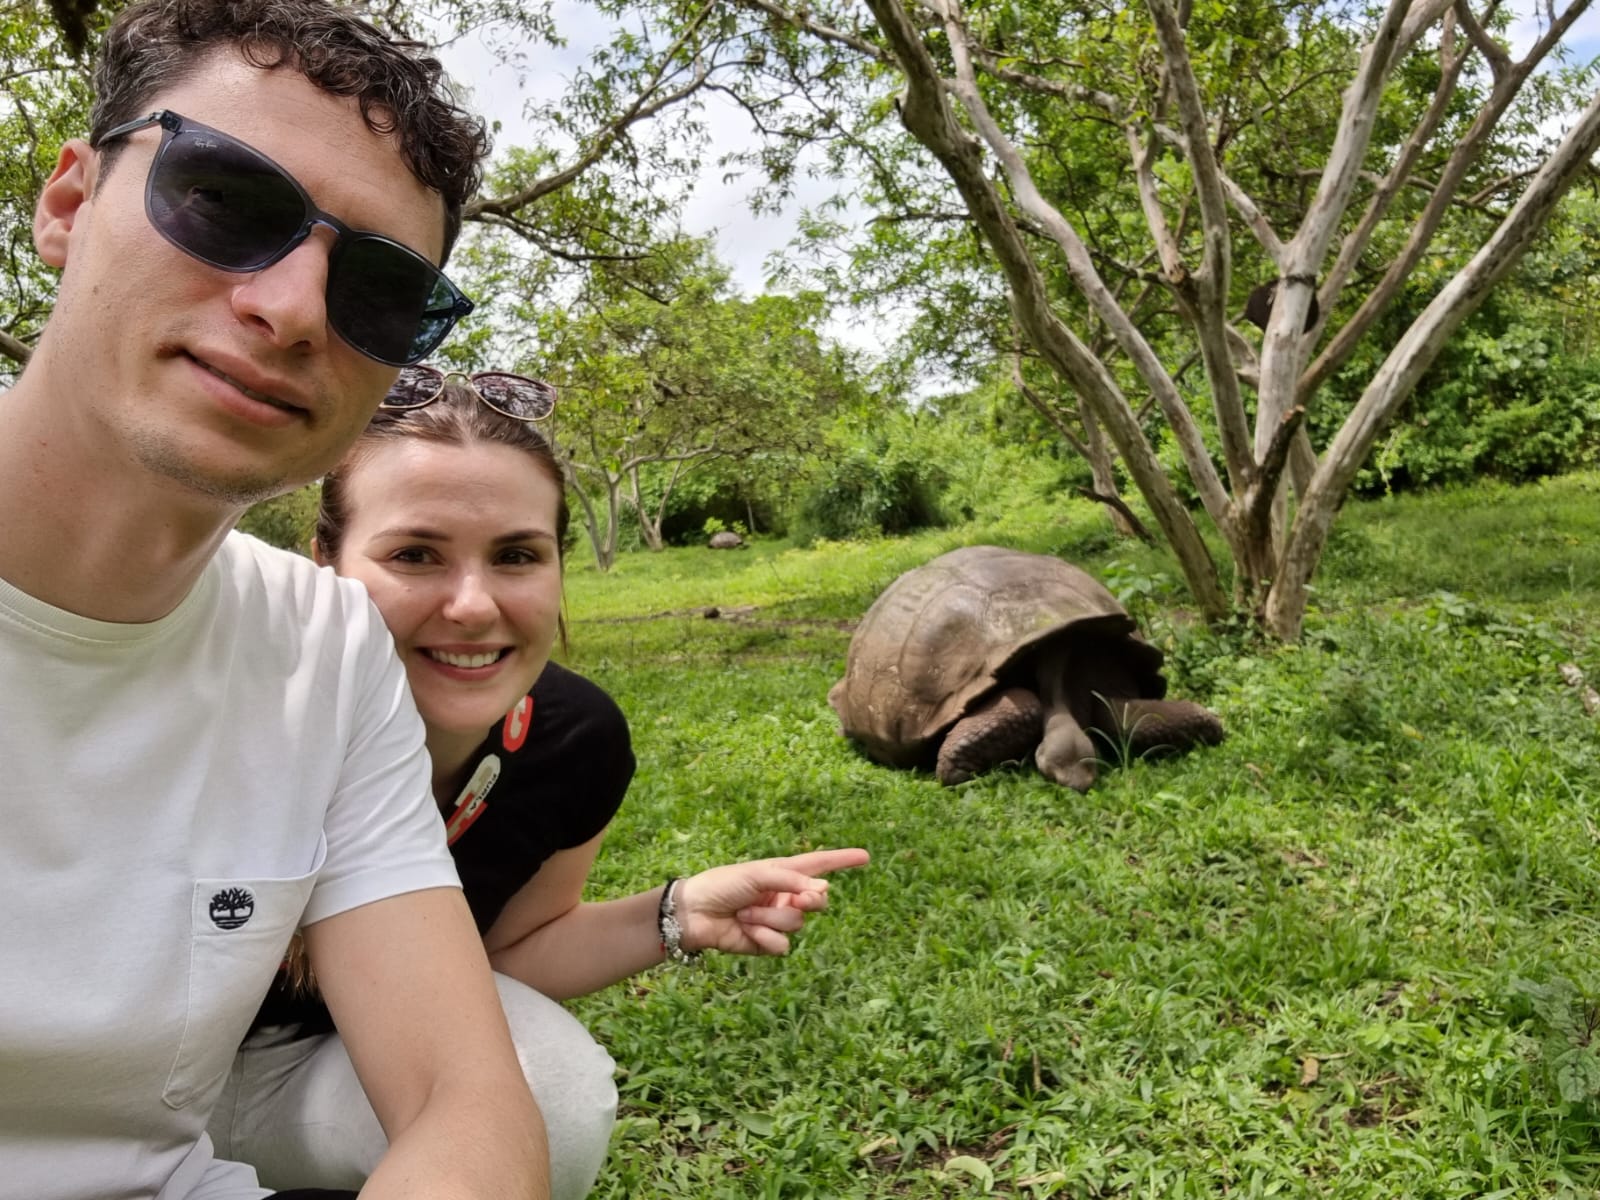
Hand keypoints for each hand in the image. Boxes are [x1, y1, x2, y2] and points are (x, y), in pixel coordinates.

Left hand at [675, 847, 869, 956]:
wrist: (694, 914)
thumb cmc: (722, 885)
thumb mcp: (757, 874)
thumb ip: (790, 879)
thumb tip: (822, 891)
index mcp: (782, 873)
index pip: (819, 865)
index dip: (842, 860)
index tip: (866, 857)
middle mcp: (784, 897)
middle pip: (816, 901)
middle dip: (808, 901)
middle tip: (797, 899)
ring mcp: (777, 921)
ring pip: (796, 924)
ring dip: (770, 918)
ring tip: (746, 914)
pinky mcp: (767, 943)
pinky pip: (782, 944)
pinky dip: (764, 937)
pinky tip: (746, 930)